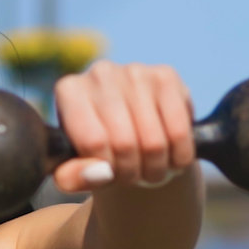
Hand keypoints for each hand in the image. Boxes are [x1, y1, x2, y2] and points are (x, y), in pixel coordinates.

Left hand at [50, 61, 196, 193]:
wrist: (135, 132)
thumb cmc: (99, 152)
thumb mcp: (77, 170)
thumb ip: (73, 178)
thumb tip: (100, 173)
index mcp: (69, 91)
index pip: (93, 142)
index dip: (106, 170)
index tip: (108, 175)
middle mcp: (99, 74)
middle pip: (124, 143)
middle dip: (132, 172)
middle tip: (133, 177)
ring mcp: (134, 71)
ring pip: (154, 142)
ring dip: (156, 169)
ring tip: (150, 170)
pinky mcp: (166, 76)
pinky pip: (179, 132)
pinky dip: (179, 157)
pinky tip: (172, 158)